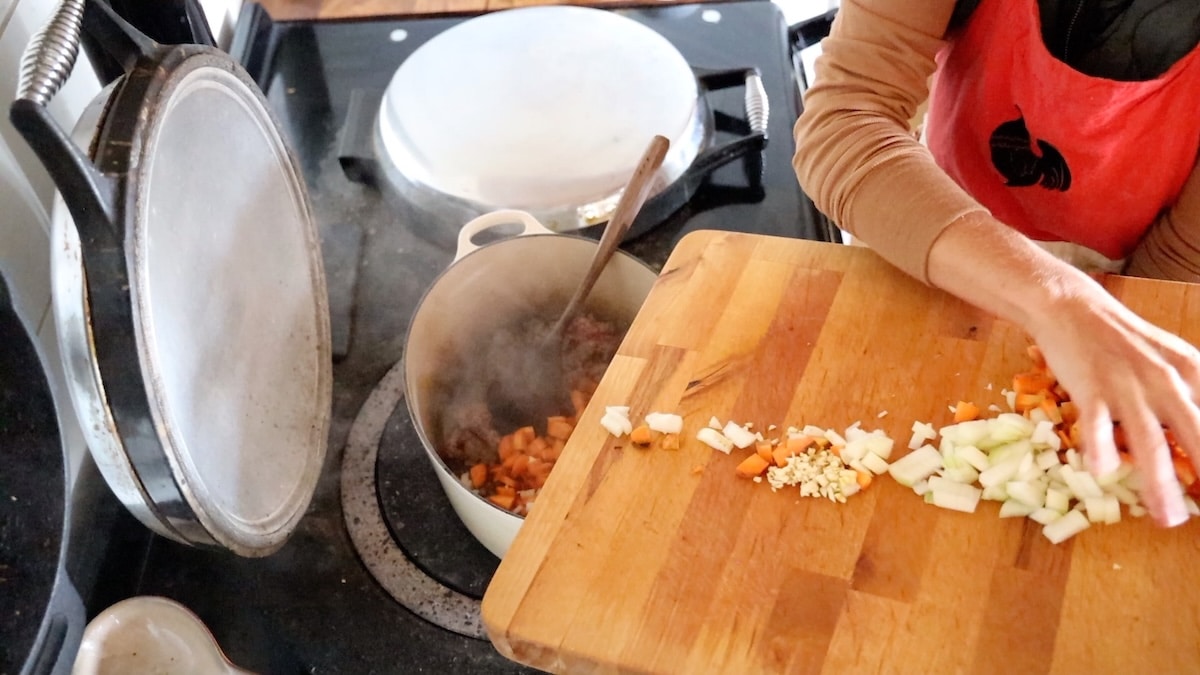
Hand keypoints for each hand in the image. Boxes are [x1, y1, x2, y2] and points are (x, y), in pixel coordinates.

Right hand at [1026, 281, 1199, 525]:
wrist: (1071, 307)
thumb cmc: (1119, 340)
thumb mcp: (1167, 359)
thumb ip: (1187, 394)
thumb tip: (1194, 438)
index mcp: (1190, 371)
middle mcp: (1165, 380)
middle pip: (1194, 436)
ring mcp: (1126, 385)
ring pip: (1150, 442)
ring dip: (1160, 485)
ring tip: (1168, 516)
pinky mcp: (1090, 388)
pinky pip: (1097, 428)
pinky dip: (1101, 452)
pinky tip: (1104, 473)